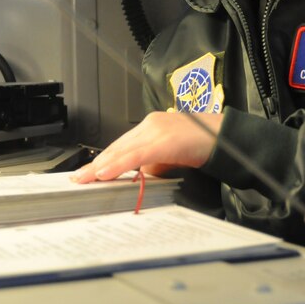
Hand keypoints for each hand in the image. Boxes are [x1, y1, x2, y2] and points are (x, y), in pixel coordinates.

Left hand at [70, 110, 223, 182]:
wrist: (227, 138)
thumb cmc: (204, 144)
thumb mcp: (173, 155)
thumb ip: (155, 164)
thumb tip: (139, 178)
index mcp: (152, 126)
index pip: (121, 144)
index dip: (103, 159)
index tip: (89, 172)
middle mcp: (151, 124)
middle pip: (117, 146)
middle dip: (96, 164)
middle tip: (78, 178)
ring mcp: (157, 130)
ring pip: (122, 150)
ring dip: (101, 167)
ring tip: (85, 179)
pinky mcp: (165, 141)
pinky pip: (137, 155)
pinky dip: (119, 165)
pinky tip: (106, 173)